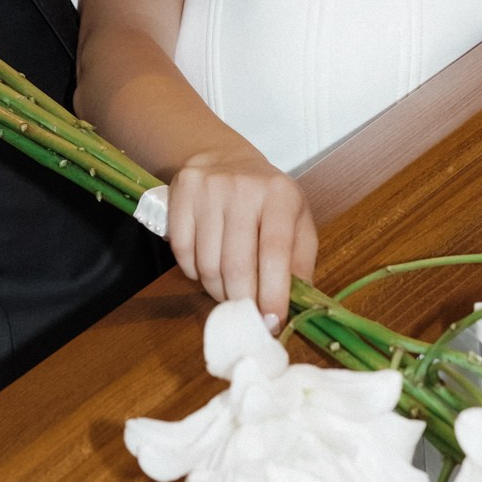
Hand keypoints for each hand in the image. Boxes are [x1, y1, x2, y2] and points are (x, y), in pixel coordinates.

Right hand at [166, 148, 317, 322]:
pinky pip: (182, 253)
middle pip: (236, 265)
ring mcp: (208, 190)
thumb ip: (300, 262)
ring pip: (207, 264)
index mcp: (280, 196)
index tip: (271, 322)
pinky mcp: (181, 195)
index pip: (275, 252)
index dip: (273, 293)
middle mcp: (243, 189)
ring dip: (218, 291)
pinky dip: (194, 273)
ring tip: (229, 292)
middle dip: (243, 301)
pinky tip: (207, 270)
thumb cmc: (267, 198)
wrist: (224, 158)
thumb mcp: (297, 221)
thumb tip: (295, 308)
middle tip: (248, 314)